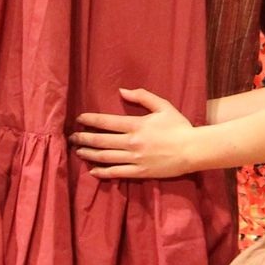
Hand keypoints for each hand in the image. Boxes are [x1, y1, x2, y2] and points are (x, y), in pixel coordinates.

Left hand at [73, 88, 201, 179]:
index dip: (90, 119)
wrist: (192, 150)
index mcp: (136, 125)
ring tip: (78, 151)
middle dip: (83, 138)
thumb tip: (121, 91)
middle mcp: (131, 143)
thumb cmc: (179, 126)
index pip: (106, 122)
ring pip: (105, 157)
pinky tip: (92, 171)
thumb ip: (142, 97)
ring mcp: (134, 159)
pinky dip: (102, 172)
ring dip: (89, 154)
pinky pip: (116, 173)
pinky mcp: (139, 173)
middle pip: (100, 140)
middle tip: (72, 137)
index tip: (79, 119)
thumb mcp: (163, 106)